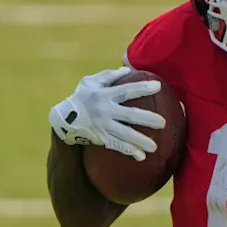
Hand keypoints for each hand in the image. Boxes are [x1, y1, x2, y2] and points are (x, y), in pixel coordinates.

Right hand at [49, 67, 164, 160]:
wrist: (63, 119)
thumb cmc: (81, 97)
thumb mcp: (90, 82)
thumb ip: (108, 75)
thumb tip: (128, 70)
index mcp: (104, 95)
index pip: (126, 90)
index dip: (142, 88)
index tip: (158, 86)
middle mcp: (104, 111)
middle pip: (129, 115)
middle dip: (147, 119)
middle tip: (163, 123)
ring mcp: (102, 126)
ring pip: (124, 134)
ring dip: (140, 141)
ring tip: (154, 147)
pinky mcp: (101, 138)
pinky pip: (117, 146)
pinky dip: (129, 151)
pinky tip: (141, 157)